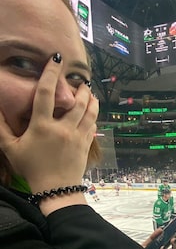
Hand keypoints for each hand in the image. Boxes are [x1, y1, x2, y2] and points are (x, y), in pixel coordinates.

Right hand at [0, 56, 97, 191]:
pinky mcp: (85, 144)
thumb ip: (2, 128)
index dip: (50, 74)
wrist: (56, 189)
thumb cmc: (32, 168)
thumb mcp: (11, 149)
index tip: (56, 59)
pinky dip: (94, 113)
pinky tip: (93, 108)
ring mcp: (77, 136)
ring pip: (89, 111)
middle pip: (76, 101)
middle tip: (80, 80)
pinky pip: (93, 124)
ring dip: (91, 98)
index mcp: (42, 126)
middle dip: (80, 88)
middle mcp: (62, 128)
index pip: (45, 93)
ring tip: (89, 91)